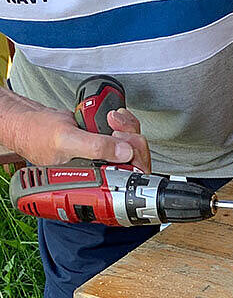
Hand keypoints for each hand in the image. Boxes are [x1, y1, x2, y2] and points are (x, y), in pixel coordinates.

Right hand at [9, 101, 150, 171]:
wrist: (30, 122)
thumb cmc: (39, 136)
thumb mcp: (67, 141)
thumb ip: (95, 147)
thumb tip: (124, 152)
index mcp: (97, 181)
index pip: (131, 177)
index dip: (135, 156)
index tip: (122, 139)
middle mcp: (104, 172)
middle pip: (138, 160)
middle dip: (132, 137)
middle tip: (115, 126)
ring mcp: (106, 158)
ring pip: (134, 146)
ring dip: (128, 127)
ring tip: (112, 119)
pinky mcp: (105, 144)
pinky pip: (126, 135)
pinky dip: (124, 122)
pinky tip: (114, 117)